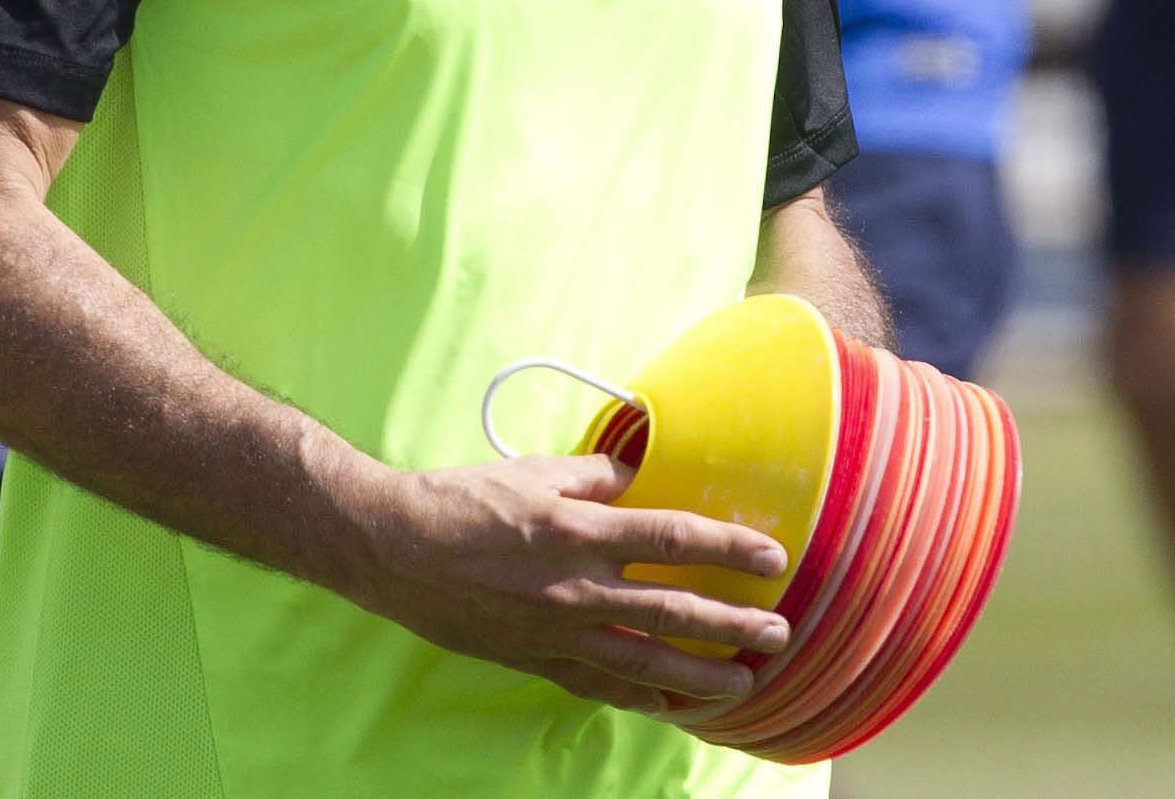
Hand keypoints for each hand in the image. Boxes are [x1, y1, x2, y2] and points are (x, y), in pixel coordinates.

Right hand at [335, 450, 790, 714]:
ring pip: (647, 662)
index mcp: (578, 531)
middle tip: (778, 631)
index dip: (728, 546)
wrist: (395, 549)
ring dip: (703, 673)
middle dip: (734, 623)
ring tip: (745, 680)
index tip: (772, 556)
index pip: (673, 538)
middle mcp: (576, 588)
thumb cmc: (461, 501)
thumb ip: (595, 475)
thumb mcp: (533, 470)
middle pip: (674, 610)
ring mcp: (559, 632)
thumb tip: (641, 473)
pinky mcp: (539, 660)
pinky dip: (644, 697)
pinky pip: (603, 687)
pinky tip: (676, 704)